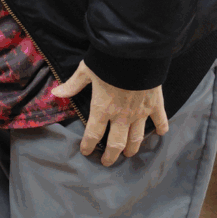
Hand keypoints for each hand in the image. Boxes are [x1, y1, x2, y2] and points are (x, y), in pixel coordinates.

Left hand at [52, 62, 169, 165]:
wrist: (135, 55)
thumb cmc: (107, 63)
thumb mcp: (85, 72)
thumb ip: (72, 85)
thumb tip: (55, 93)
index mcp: (102, 109)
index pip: (93, 134)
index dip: (89, 145)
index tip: (86, 152)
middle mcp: (121, 116)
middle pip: (116, 143)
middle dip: (112, 155)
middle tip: (108, 162)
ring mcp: (140, 112)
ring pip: (136, 137)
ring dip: (133, 147)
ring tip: (129, 154)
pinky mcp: (155, 105)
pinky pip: (160, 120)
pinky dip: (161, 128)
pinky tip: (160, 134)